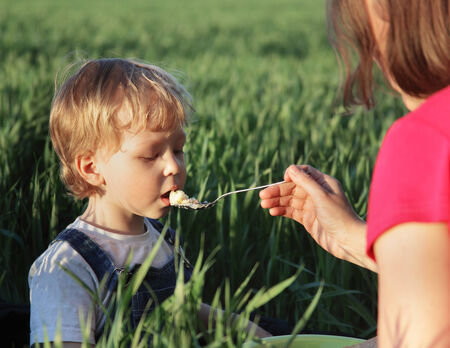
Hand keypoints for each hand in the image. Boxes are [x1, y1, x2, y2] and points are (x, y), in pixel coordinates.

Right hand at [260, 165, 375, 271]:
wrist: (347, 241)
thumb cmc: (338, 216)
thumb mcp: (321, 196)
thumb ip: (305, 182)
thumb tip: (290, 169)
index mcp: (324, 183)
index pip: (304, 173)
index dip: (292, 174)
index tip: (283, 180)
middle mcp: (317, 193)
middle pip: (293, 188)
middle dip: (278, 191)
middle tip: (262, 196)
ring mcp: (312, 206)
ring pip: (290, 200)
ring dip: (277, 201)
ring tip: (263, 205)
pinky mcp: (308, 219)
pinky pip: (291, 212)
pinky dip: (282, 211)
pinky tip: (272, 212)